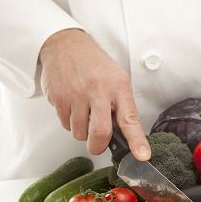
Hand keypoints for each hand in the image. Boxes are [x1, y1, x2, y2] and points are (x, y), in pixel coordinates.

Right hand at [39, 29, 150, 158]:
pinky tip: (73, 106)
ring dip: (82, 132)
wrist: (66, 45)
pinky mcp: (58, 98)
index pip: (130, 119)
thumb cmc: (96, 66)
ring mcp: (76, 94)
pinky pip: (65, 124)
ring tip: (84, 114)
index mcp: (118, 87)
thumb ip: (122, 106)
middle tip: (97, 145)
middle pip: (100, 132)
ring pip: (79, 132)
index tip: (142, 156)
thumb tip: (125, 135)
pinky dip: (70, 122)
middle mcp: (98, 90)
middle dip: (98, 146)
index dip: (137, 141)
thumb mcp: (118, 80)